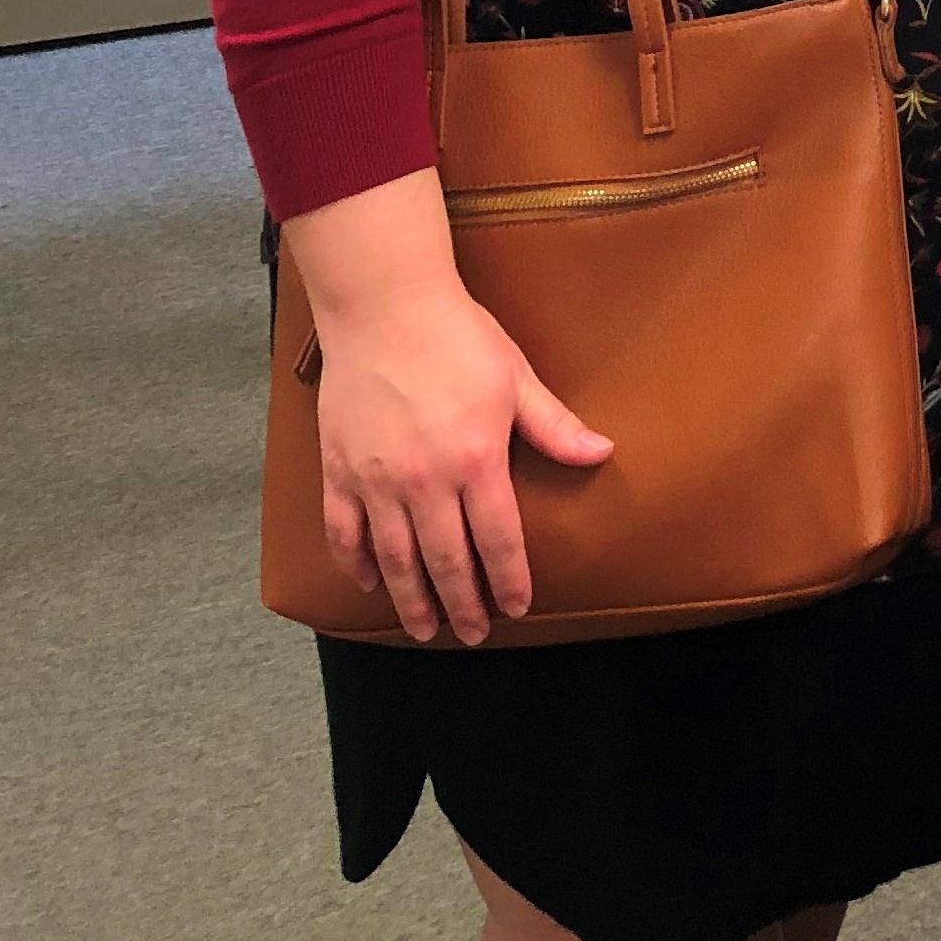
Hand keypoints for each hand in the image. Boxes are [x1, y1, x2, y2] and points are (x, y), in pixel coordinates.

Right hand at [315, 272, 612, 643]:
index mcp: (477, 461)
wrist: (384, 306)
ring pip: (394, 560)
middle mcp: (425, 481)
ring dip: (410, 600)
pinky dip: (355, 564)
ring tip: (424, 629)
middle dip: (462, 606)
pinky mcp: (339, 470)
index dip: (509, 582)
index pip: (497, 542)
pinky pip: (344, 532)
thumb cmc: (457, 337)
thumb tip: (601, 454)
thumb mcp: (516, 378)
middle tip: (473, 634)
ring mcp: (377, 480)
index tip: (516, 608)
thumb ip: (555, 426)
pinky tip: (370, 583)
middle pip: (446, 563)